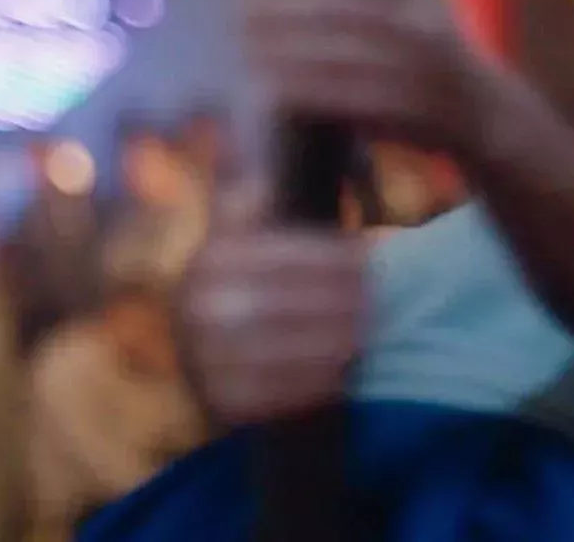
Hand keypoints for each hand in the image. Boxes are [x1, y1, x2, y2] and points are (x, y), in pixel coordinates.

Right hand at [178, 180, 362, 424]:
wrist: (209, 365)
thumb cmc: (245, 291)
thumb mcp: (238, 242)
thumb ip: (247, 207)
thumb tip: (256, 172)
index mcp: (208, 261)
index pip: (280, 255)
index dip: (329, 256)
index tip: (369, 260)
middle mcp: (195, 308)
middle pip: (281, 302)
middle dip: (336, 302)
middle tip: (378, 305)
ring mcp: (200, 357)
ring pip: (278, 349)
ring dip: (329, 344)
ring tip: (366, 339)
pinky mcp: (215, 401)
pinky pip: (271, 395)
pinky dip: (310, 385)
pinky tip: (342, 376)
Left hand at [245, 0, 485, 152]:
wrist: (484, 112)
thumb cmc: (434, 46)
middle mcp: (423, 20)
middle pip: (338, 7)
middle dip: (282, 10)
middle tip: (243, 16)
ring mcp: (420, 66)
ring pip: (339, 54)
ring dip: (286, 54)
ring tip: (249, 52)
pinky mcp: (411, 110)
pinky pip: (349, 98)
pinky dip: (308, 92)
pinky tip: (275, 90)